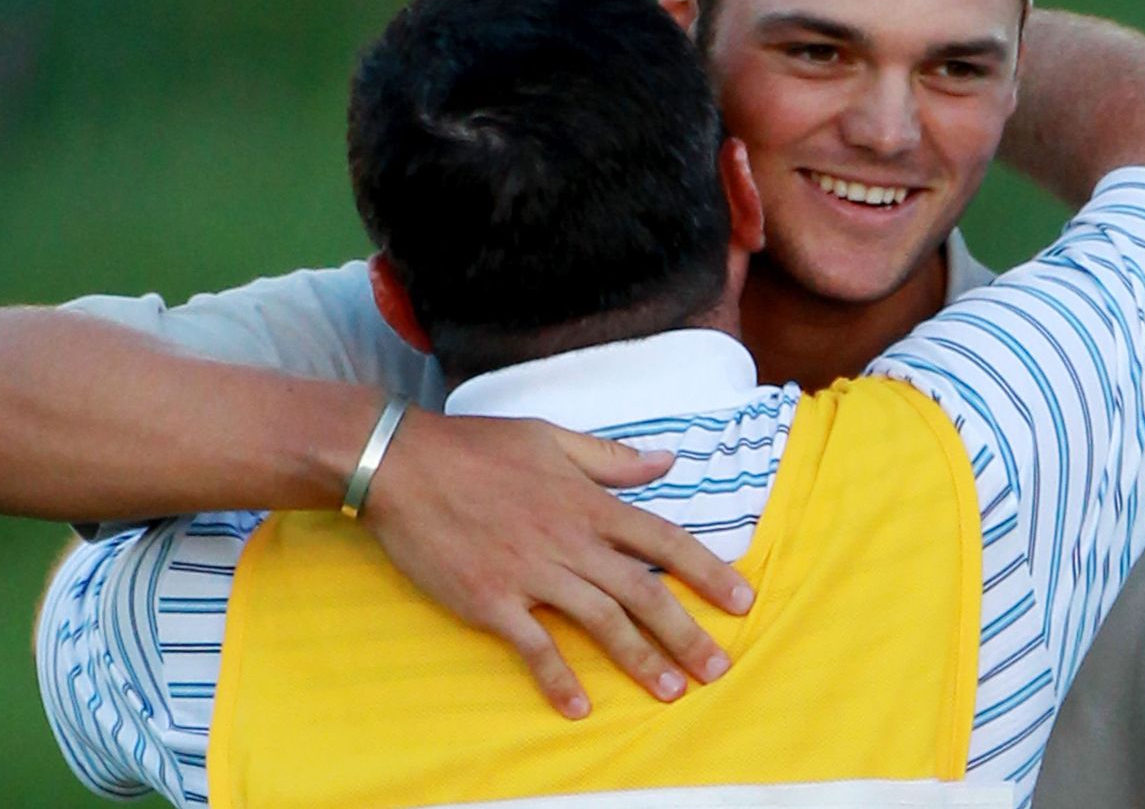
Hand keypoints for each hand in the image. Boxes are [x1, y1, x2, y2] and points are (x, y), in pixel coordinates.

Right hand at [361, 409, 754, 717]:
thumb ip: (611, 458)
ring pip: (601, 622)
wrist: (403, 464)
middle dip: (686, 632)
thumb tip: (667, 461)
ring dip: (640, 660)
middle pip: (643, 591)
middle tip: (718, 668)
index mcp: (588, 502)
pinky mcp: (492, 600)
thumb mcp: (550, 438)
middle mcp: (570, 541)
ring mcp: (532, 573)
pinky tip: (580, 707)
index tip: (742, 600)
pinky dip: (559, 677)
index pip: (664, 538)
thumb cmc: (476, 448)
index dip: (708, 571)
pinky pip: (535, 646)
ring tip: (670, 692)